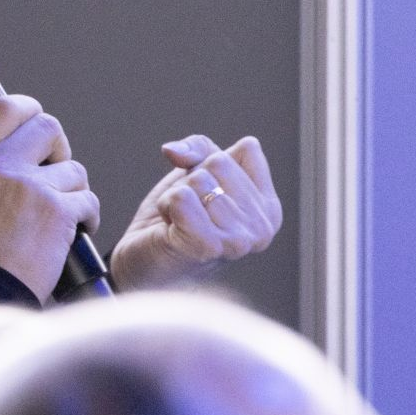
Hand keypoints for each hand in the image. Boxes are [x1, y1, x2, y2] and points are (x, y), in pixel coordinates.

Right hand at [0, 95, 101, 300]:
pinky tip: (75, 229)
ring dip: (74, 190)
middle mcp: (1, 165)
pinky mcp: (57, 211)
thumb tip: (12, 144)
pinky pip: (88, 199)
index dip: (30, 110)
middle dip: (60, 148)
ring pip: (74, 169)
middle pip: (48, 127)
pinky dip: (88, 215)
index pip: (6, 107)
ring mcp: (31, 186)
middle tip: (56, 171)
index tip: (37, 124)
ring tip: (62, 214)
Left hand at [109, 135, 282, 291]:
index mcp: (269, 208)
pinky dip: (167, 206)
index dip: (216, 161)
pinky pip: (181, 197)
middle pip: (219, 162)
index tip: (208, 193)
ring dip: (178, 196)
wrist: (146, 266)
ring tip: (181, 223)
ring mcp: (238, 240)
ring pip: (198, 179)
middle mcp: (262, 227)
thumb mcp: (195, 173)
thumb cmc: (176, 221)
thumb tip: (173, 151)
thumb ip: (197, 148)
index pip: (249, 148)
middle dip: (193, 180)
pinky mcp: (209, 246)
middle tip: (190, 212)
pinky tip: (172, 229)